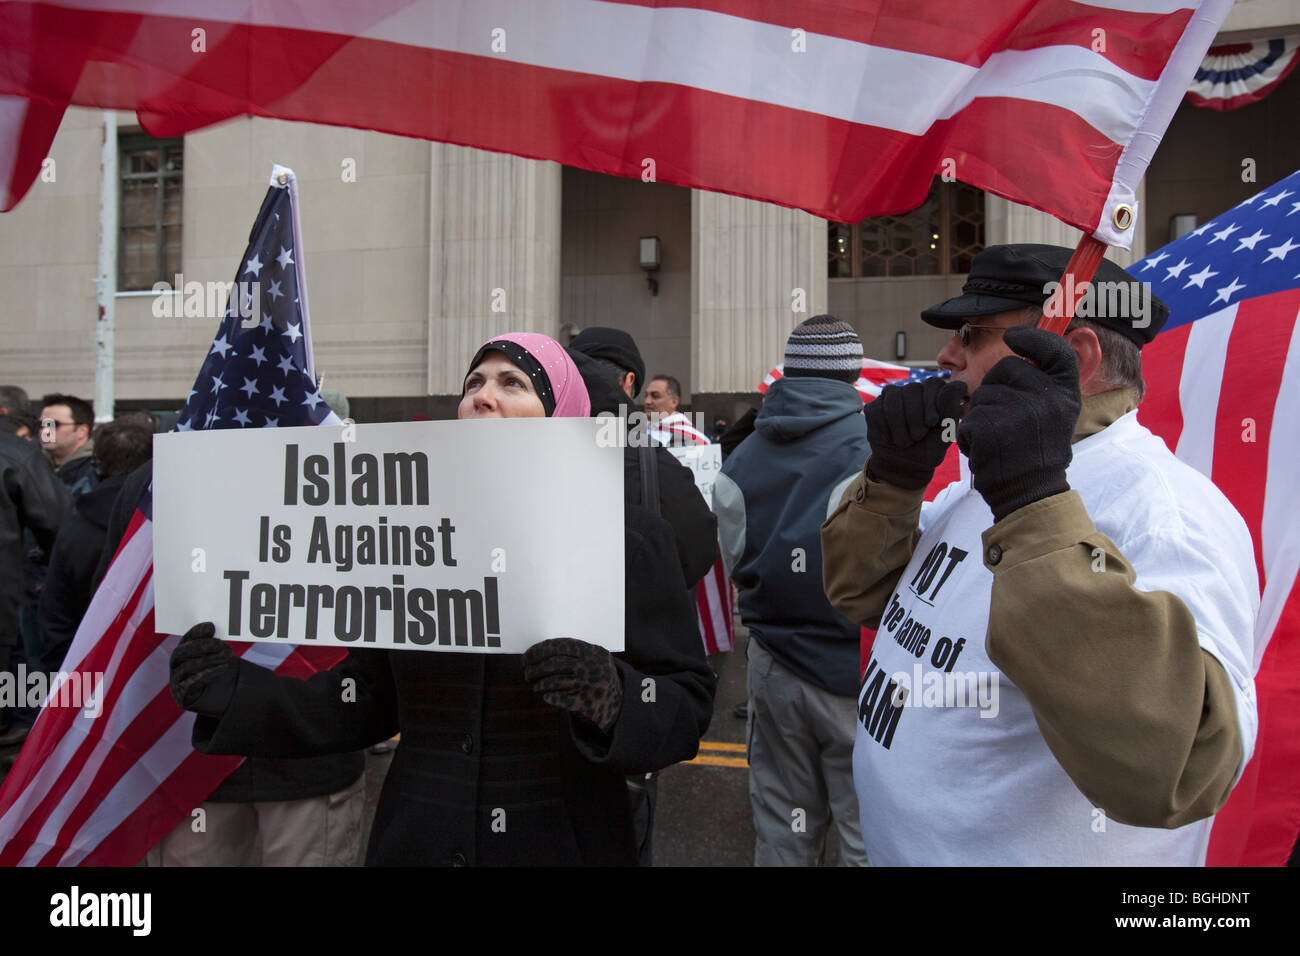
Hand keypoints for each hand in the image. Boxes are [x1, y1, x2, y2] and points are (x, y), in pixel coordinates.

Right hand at [169, 622, 237, 715]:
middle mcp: (175, 664)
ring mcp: (175, 680)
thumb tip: (210, 626)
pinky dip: (208, 674)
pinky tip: (223, 668)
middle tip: (220, 643)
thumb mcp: (214, 655)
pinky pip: (190, 683)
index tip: (211, 627)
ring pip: (188, 667)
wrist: (211, 696)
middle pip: (181, 652)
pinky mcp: (181, 694)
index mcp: (181, 652)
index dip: (196, 632)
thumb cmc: (212, 669)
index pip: (185, 639)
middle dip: (201, 646)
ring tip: (227, 656)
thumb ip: (211, 642)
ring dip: (209, 660)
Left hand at [521, 638, 622, 734]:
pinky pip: (559, 698)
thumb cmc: (598, 676)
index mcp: (591, 651)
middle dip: (534, 669)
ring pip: (553, 682)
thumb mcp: (593, 658)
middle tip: (526, 673)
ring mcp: (588, 684)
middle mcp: (590, 666)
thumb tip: (537, 652)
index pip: (558, 646)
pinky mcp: (585, 702)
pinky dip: (549, 697)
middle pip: (552, 664)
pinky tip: (546, 696)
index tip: (526, 657)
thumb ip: (573, 652)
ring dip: (539, 684)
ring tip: (534, 686)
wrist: (619, 703)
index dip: (538, 651)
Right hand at [864, 377, 966, 489]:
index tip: (932, 423)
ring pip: (894, 396)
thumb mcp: (946, 432)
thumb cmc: (929, 449)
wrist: (904, 467)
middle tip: (918, 436)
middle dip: (916, 417)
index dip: (932, 402)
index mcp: (934, 394)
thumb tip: (958, 385)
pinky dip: (885, 428)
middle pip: (913, 388)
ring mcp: (893, 397)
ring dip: (900, 424)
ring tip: (905, 440)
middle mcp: (914, 391)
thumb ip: (952, 408)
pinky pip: (877, 408)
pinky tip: (890, 437)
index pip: (934, 383)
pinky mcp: (875, 407)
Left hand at [956, 326, 1081, 521]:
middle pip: (1004, 368)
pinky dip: (969, 436)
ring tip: (999, 441)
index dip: (1034, 338)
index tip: (1013, 337)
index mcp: (1065, 393)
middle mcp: (1046, 398)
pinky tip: (986, 451)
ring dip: (981, 417)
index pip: (1055, 349)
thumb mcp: (1055, 415)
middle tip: (1006, 421)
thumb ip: (1043, 385)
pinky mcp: (991, 427)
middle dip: (995, 388)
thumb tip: (1022, 349)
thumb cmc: (1037, 454)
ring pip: (981, 395)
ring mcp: (1018, 412)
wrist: (1029, 495)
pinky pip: (968, 419)